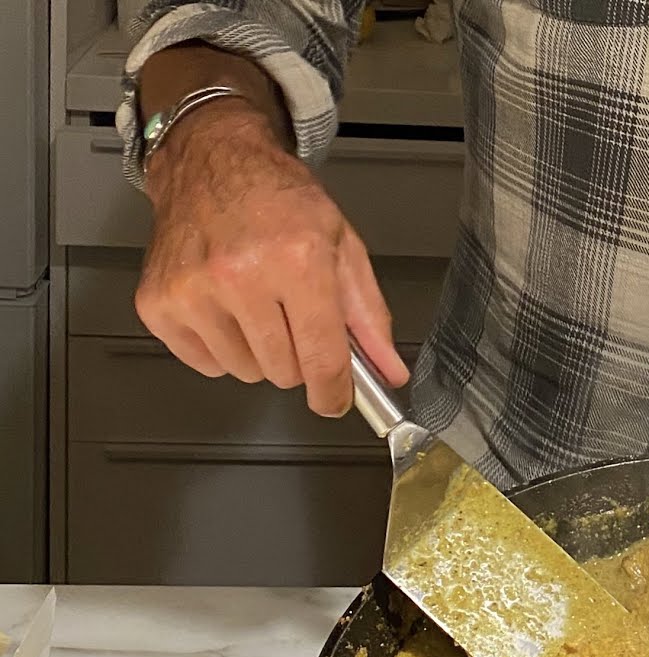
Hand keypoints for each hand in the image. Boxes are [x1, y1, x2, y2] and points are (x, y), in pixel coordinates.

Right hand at [135, 100, 407, 416]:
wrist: (213, 162)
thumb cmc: (278, 200)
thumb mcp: (342, 247)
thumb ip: (368, 316)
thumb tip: (387, 370)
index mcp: (297, 260)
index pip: (322, 358)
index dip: (333, 391)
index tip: (333, 399)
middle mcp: (241, 275)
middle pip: (284, 373)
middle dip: (297, 357)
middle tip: (292, 317)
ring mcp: (193, 291)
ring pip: (245, 372)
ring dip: (258, 352)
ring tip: (256, 304)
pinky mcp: (158, 303)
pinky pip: (205, 363)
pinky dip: (220, 348)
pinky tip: (225, 308)